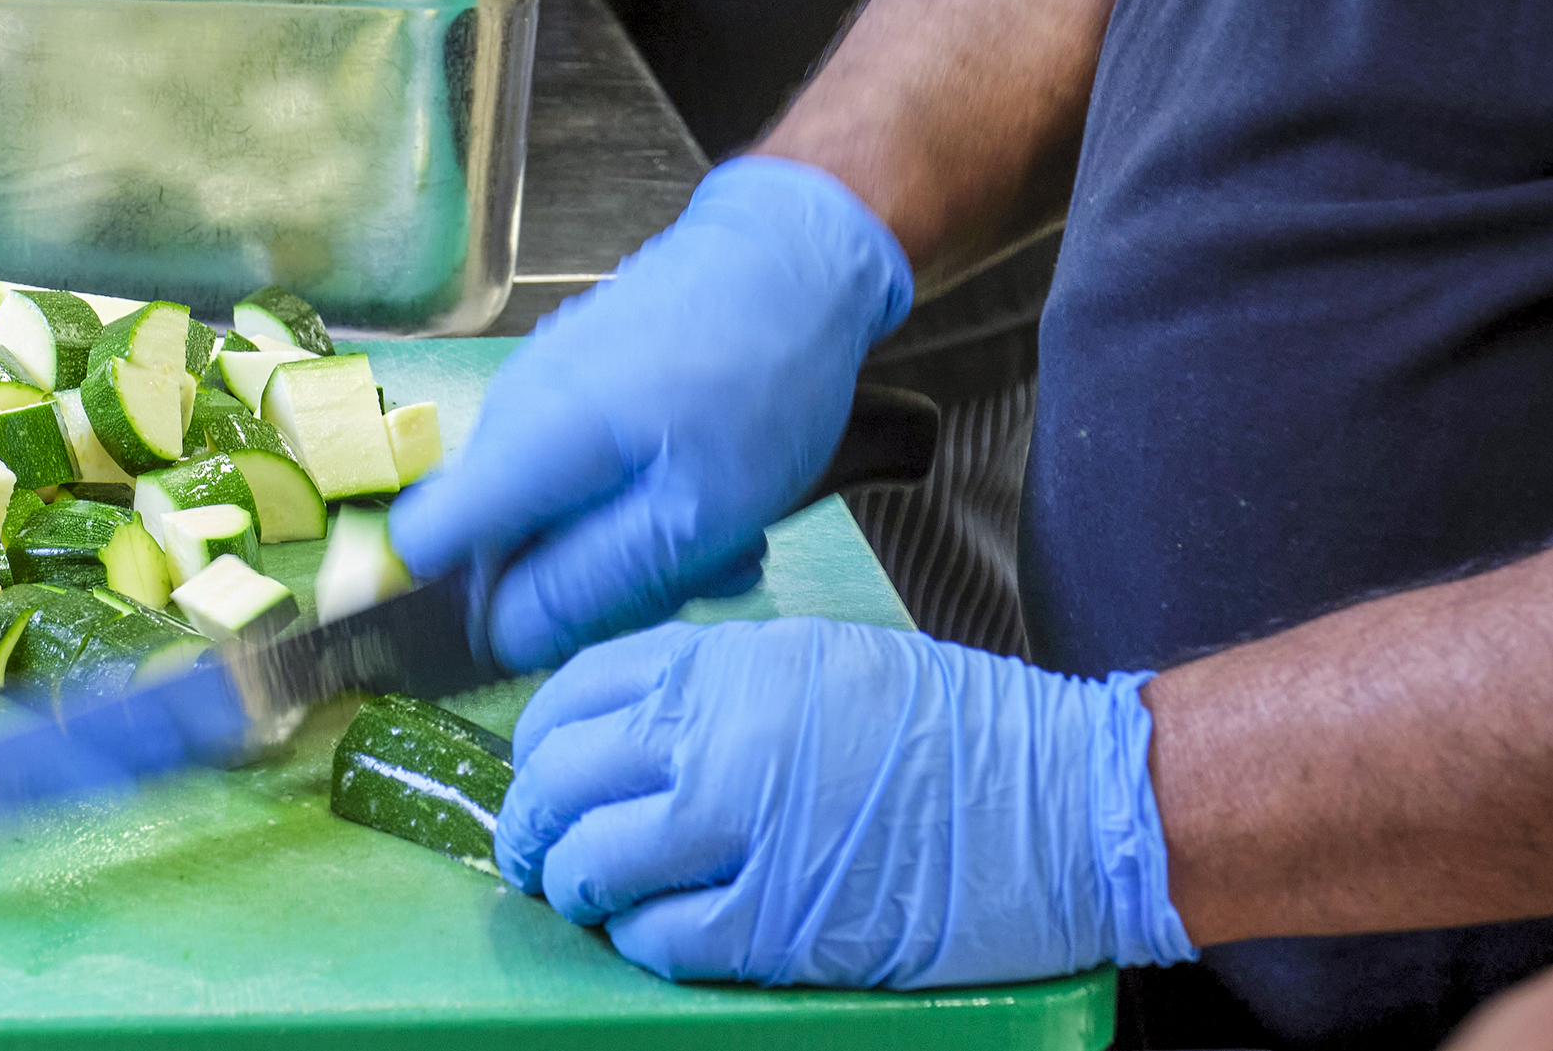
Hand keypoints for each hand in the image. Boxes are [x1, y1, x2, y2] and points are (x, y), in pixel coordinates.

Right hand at [389, 156, 912, 669]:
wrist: (798, 255)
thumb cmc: (761, 381)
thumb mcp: (697, 513)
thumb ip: (590, 582)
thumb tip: (502, 639)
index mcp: (524, 442)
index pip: (420, 543)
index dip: (456, 606)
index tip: (544, 628)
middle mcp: (510, 409)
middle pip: (497, 541)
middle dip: (579, 582)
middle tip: (686, 580)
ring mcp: (540, 386)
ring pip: (546, 509)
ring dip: (623, 544)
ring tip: (720, 535)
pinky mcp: (574, 376)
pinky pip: (575, 467)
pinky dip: (634, 496)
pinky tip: (707, 490)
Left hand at [502, 619, 1195, 988]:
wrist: (1069, 802)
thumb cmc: (956, 729)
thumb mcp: (817, 660)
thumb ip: (716, 684)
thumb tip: (629, 727)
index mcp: (727, 666)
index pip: (576, 692)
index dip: (540, 737)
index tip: (539, 766)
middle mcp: (720, 740)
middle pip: (564, 779)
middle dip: (532, 820)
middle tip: (533, 846)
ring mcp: (746, 835)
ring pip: (596, 864)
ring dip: (574, 886)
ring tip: (582, 893)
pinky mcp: (781, 925)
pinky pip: (663, 940)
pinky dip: (639, 941)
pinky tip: (651, 933)